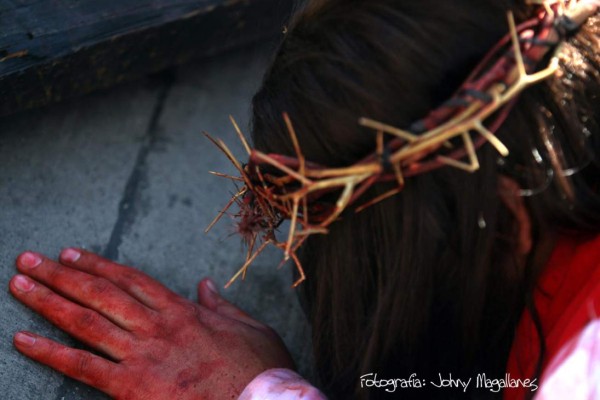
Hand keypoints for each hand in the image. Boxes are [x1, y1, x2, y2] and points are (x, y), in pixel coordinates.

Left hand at [9, 249, 294, 398]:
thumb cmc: (258, 371)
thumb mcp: (251, 328)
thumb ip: (223, 306)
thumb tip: (206, 285)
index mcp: (183, 311)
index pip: (131, 280)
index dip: (98, 265)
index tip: (72, 254)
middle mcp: (156, 326)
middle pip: (100, 293)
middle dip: (61, 274)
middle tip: (30, 260)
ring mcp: (141, 355)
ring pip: (86, 321)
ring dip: (49, 300)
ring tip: (21, 284)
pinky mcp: (130, 387)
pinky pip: (82, 367)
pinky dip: (50, 352)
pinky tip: (24, 340)